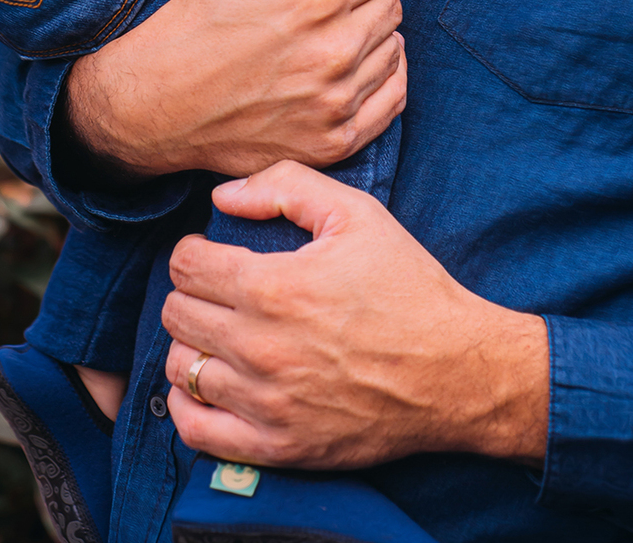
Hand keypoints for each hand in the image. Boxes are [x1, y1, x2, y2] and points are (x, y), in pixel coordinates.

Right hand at [64, 0, 406, 177]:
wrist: (160, 98)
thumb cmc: (207, 19)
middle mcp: (337, 49)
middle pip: (391, 5)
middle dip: (360, 0)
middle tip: (315, 10)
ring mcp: (337, 100)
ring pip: (393, 49)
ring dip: (369, 40)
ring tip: (321, 42)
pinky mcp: (336, 141)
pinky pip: (392, 99)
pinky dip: (377, 81)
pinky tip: (345, 73)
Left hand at [162, 162, 548, 469]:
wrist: (454, 370)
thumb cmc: (407, 286)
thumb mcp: (356, 213)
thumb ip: (285, 187)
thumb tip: (223, 195)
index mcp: (273, 287)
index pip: (186, 266)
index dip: (194, 252)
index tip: (212, 254)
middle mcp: (260, 348)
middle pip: (177, 315)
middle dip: (190, 293)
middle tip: (216, 291)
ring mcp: (267, 403)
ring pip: (181, 370)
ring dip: (192, 345)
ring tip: (219, 334)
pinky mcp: (279, 446)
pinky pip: (198, 430)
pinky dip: (188, 406)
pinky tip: (207, 384)